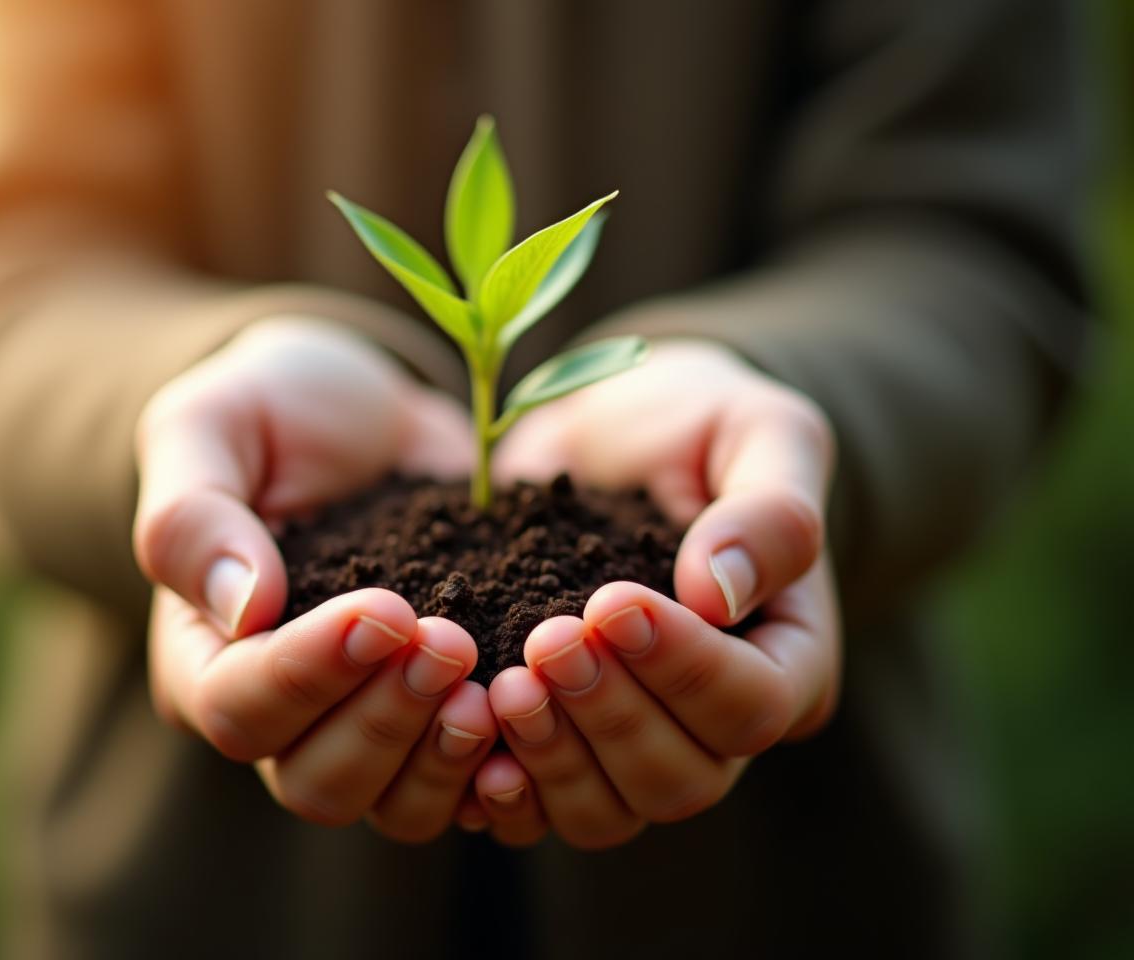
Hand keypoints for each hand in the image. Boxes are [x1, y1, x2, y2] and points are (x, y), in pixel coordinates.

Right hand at [134, 318, 496, 840]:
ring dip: (447, 753)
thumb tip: (240, 608)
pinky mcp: (441, 714)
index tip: (384, 610)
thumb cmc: (273, 409)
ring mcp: (368, 721)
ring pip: (396, 804)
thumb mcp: (211, 424)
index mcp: (206, 654)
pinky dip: (506, 768)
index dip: (309, 674)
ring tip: (501, 685)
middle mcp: (284, 711)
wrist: (371, 412)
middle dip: (389, 719)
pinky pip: (470, 786)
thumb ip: (194, 514)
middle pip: (318, 780)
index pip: (239, 708)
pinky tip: (540, 713)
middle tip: (451, 640)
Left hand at [469, 339, 840, 848]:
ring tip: (503, 685)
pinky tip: (465, 731)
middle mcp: (714, 724)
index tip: (613, 601)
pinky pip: (535, 808)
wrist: (606, 436)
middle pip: (681, 780)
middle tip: (548, 640)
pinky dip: (500, 787)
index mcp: (785, 658)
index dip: (685, 668)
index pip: (755, 706)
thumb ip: (769, 510)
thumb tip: (723, 592)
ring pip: (607, 813)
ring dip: (552, 757)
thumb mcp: (757, 432)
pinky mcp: (560, 743)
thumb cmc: (699, 426)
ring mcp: (633, 744)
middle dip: (609, 715)